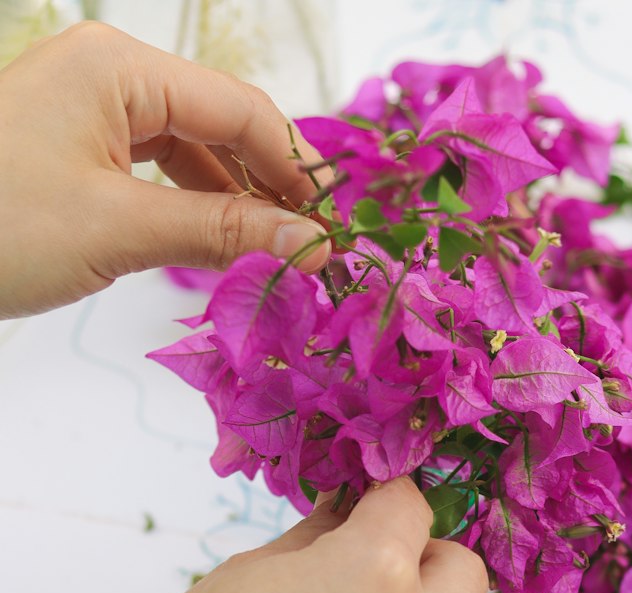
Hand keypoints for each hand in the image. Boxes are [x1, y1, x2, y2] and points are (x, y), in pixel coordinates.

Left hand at [0, 21, 329, 317]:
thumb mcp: (121, 230)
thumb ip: (224, 232)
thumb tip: (310, 243)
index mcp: (118, 66)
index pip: (240, 107)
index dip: (294, 169)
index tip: (332, 229)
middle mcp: (107, 75)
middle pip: (219, 125)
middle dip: (267, 187)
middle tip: (309, 251)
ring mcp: (86, 112)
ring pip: (189, 152)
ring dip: (232, 205)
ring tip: (268, 259)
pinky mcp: (71, 151)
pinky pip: (153, 173)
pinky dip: (189, 211)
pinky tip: (214, 250)